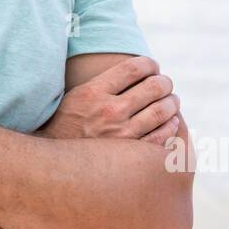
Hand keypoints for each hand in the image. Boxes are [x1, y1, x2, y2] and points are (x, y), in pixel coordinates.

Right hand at [35, 56, 179, 145]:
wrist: (57, 164)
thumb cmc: (68, 126)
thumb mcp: (77, 96)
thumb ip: (103, 83)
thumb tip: (136, 70)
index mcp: (93, 92)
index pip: (133, 68)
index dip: (149, 64)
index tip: (153, 66)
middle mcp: (109, 111)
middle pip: (153, 87)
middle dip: (164, 82)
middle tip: (165, 83)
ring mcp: (122, 134)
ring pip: (162, 111)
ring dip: (172, 102)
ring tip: (172, 101)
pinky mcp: (130, 155)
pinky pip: (162, 136)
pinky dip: (171, 126)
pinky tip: (171, 121)